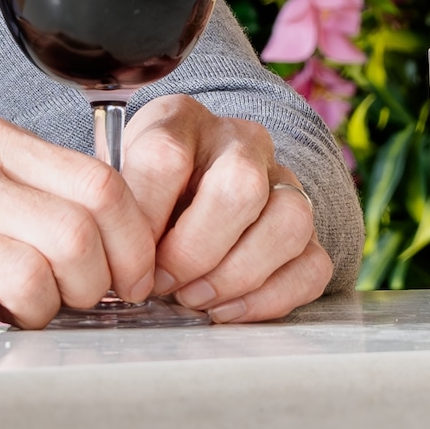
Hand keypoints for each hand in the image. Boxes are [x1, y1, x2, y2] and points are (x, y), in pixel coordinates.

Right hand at [0, 115, 166, 329]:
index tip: (127, 279)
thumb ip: (21, 190)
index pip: (100, 187)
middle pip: (76, 236)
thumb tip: (110, 234)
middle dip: (94, 290)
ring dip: (39, 316)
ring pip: (32, 278)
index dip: (131, 245)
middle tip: (74, 309)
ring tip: (16, 318)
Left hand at [108, 97, 335, 320]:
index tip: (128, 260)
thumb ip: (118, 212)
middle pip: (241, 186)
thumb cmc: (144, 191)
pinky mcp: (307, 228)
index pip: (166, 155)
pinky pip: (312, 265)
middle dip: (196, 251)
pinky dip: (269, 299)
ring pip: (289, 221)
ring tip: (197, 298)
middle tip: (165, 284)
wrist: (186, 187)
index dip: (145, 217)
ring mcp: (283, 181)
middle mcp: (241, 141)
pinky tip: (228, 309)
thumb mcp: (117, 184)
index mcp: (182, 119)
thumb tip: (123, 268)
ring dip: (237, 275)